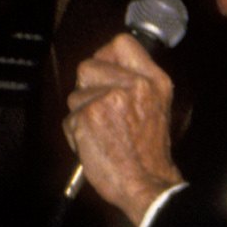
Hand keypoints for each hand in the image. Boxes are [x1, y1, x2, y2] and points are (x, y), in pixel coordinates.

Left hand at [64, 31, 181, 225]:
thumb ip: (136, 82)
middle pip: (88, 66)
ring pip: (75, 94)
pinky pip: (69, 119)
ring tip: (104, 132)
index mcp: (154, 81)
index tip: (104, 70)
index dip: (106, 55)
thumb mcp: (157, 107)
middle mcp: (133, 85)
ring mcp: (109, 99)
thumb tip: (106, 64)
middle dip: (87, 88)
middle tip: (103, 110)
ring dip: (83, 114)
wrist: (146, 184)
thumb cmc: (149, 154)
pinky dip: (77, 134)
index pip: (122, 43)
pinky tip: (96, 144)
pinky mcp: (89, 116)